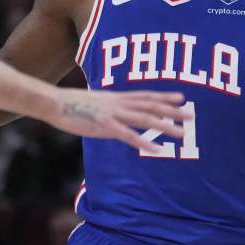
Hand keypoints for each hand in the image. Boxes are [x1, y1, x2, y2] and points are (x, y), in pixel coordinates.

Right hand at [46, 89, 187, 153]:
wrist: (53, 102)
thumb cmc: (70, 105)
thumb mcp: (94, 103)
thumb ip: (108, 108)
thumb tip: (115, 114)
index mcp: (116, 98)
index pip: (145, 95)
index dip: (164, 96)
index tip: (182, 98)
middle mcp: (119, 103)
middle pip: (151, 105)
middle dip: (172, 110)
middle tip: (191, 115)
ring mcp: (113, 114)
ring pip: (145, 119)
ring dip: (165, 126)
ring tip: (182, 133)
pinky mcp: (104, 126)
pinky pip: (128, 135)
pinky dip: (144, 142)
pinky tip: (157, 149)